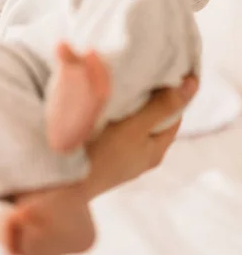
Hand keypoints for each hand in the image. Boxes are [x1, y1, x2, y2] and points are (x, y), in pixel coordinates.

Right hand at [54, 44, 197, 199]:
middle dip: (149, 96)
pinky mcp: (101, 156)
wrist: (63, 186)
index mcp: (156, 151)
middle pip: (153, 119)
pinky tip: (101, 104)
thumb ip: (162, 107)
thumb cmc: (103, 154)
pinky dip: (113, 114)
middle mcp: (141, 157)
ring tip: (120, 82)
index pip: (174, 115)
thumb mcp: (136, 127)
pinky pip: (113, 130)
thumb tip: (193, 84)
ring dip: (129, 105)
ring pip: (132, 124)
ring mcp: (120, 158)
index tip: (164, 68)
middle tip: (140, 70)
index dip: (173, 92)